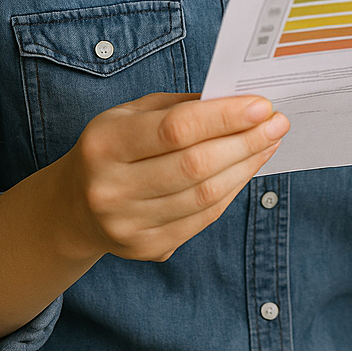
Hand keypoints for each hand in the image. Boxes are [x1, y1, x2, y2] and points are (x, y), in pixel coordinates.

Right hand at [59, 92, 288, 261]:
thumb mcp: (132, 114)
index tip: (263, 105)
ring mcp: (127, 224)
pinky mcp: (146, 248)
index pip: (176, 129)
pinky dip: (232, 190)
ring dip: (246, 166)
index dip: (225, 117)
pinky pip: (204, 218)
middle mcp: (111, 188)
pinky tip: (247, 168)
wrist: (73, 207)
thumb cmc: (113, 148)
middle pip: (195, 166)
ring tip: (269, 142)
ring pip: (205, 195)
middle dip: (245, 141)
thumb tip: (241, 102)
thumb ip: (183, 107)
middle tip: (278, 122)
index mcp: (105, 144)